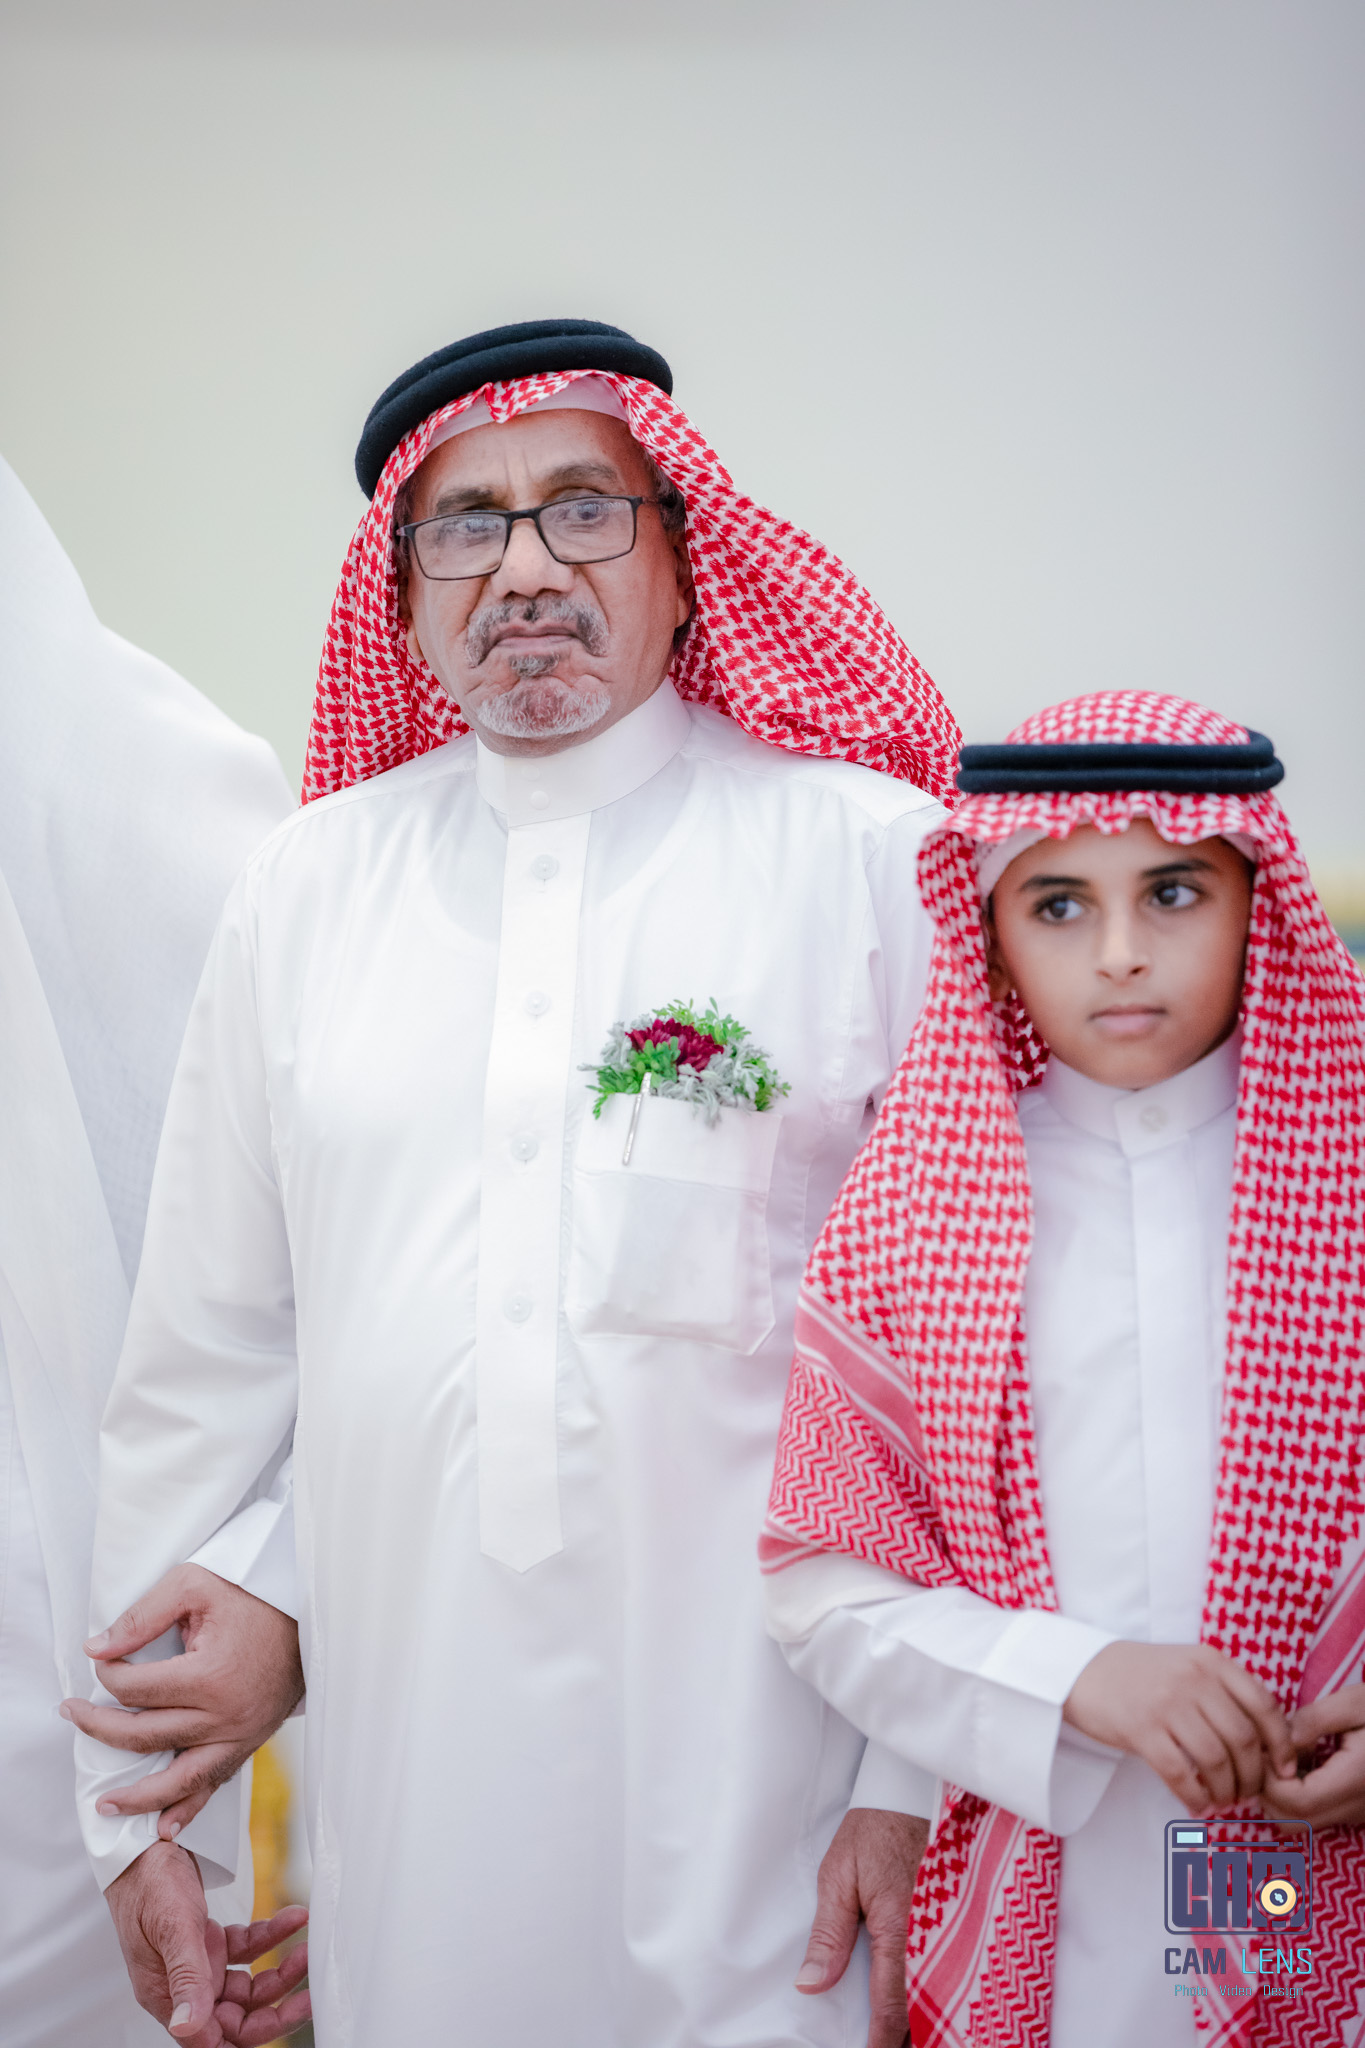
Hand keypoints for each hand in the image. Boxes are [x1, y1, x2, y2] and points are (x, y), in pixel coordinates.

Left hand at [62, 1564, 303, 1834]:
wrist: (310, 1612)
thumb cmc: (250, 1595)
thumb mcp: (193, 1586)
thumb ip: (142, 1617)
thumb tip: (95, 1649)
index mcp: (209, 1675)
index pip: (136, 1689)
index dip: (108, 1675)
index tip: (100, 1662)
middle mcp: (223, 1714)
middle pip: (145, 1736)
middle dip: (99, 1727)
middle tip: (71, 1714)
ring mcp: (239, 1734)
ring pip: (178, 1778)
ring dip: (138, 1795)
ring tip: (104, 1804)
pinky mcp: (249, 1742)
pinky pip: (215, 1783)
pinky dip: (188, 1808)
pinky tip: (164, 1826)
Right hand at [105, 1838, 309, 2043]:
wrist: (142, 1843)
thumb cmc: (147, 1884)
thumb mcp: (172, 1929)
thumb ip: (185, 1976)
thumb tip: (187, 2026)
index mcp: (166, 1996)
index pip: (213, 2040)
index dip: (252, 2034)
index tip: (290, 2017)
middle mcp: (184, 1986)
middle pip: (239, 2017)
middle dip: (279, 2008)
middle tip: (312, 1992)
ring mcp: (199, 1964)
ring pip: (249, 1985)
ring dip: (281, 1971)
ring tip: (308, 1947)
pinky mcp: (209, 1940)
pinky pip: (248, 1948)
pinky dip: (272, 1935)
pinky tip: (294, 1918)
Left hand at [795, 1807, 928, 2047]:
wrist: (909, 1794)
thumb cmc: (870, 1833)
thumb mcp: (837, 1877)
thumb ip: (829, 1934)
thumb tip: (812, 1984)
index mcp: (897, 1929)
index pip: (892, 2003)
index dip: (882, 2039)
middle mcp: (929, 1936)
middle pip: (924, 2008)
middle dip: (910, 2035)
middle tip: (888, 2045)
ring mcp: (947, 1930)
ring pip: (942, 1994)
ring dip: (926, 2017)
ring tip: (906, 2034)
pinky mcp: (954, 1922)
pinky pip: (949, 1970)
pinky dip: (938, 1994)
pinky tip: (926, 2006)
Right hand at [1064, 1641, 1296, 1813]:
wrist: (1083, 1670)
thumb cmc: (1145, 1676)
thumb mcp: (1189, 1667)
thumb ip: (1225, 1694)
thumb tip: (1267, 1747)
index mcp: (1211, 1661)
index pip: (1264, 1706)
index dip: (1281, 1745)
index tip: (1283, 1771)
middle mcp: (1193, 1678)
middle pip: (1243, 1739)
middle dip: (1252, 1776)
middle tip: (1247, 1793)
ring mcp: (1166, 1703)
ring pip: (1215, 1760)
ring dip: (1225, 1790)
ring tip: (1222, 1799)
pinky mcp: (1140, 1729)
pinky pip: (1180, 1774)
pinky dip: (1195, 1797)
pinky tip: (1196, 1804)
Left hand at [1261, 1683, 1364, 1825]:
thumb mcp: (1355, 1701)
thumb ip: (1313, 1721)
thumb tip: (1279, 1743)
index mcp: (1356, 1778)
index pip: (1297, 1802)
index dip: (1269, 1781)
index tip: (1261, 1749)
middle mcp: (1357, 1806)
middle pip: (1292, 1822)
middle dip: (1267, 1791)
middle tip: (1264, 1752)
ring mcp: (1358, 1814)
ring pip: (1302, 1824)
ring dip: (1280, 1796)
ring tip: (1281, 1755)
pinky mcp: (1357, 1812)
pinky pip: (1316, 1816)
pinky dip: (1296, 1798)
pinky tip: (1300, 1764)